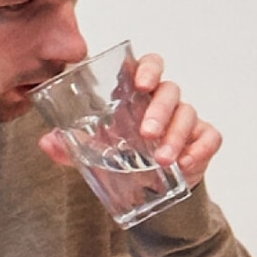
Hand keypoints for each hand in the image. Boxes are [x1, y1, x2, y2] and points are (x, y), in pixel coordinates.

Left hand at [39, 50, 221, 188]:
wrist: (148, 190)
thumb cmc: (122, 158)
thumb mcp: (94, 153)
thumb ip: (71, 147)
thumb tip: (47, 141)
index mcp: (140, 94)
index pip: (150, 65)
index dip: (148, 68)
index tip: (140, 82)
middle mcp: (165, 102)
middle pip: (170, 90)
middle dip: (159, 109)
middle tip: (146, 133)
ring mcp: (186, 121)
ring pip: (188, 114)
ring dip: (176, 135)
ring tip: (161, 160)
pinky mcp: (202, 142)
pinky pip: (209, 138)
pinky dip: (201, 148)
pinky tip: (186, 164)